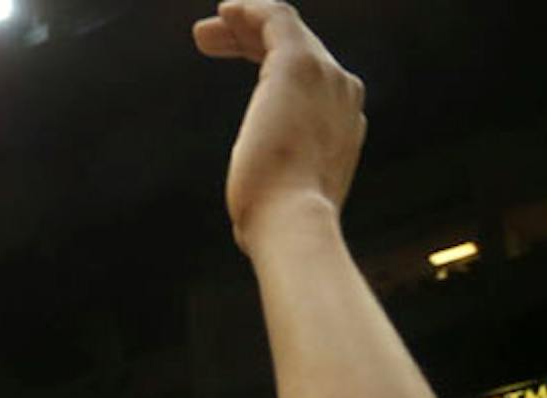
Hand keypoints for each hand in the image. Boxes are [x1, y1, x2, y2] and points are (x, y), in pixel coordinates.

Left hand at [194, 2, 365, 253]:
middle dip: (250, 41)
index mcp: (341, 124)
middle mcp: (342, 93)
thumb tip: (253, 222)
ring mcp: (325, 76)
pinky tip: (225, 12)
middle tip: (210, 40)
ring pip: (283, 32)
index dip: (265, 66)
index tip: (232, 62)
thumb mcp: (280, 204)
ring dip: (243, 26)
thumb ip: (276, 194)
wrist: (292, 225)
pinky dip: (250, 11)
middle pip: (296, 50)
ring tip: (205, 32)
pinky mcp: (298, 64)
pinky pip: (275, 18)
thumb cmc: (278, 227)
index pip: (306, 81)